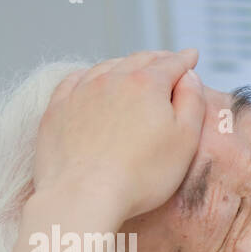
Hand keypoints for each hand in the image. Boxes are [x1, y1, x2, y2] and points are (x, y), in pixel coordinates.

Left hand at [33, 49, 205, 223]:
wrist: (83, 195)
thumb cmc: (141, 175)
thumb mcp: (185, 140)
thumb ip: (192, 102)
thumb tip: (189, 77)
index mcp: (146, 84)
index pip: (172, 64)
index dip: (185, 60)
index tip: (192, 56)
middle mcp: (112, 79)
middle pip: (139, 60)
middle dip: (157, 58)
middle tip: (168, 60)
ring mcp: (81, 92)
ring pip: (107, 67)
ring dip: (124, 64)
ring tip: (134, 67)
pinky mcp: (58, 109)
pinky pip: (75, 81)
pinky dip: (90, 75)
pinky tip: (93, 79)